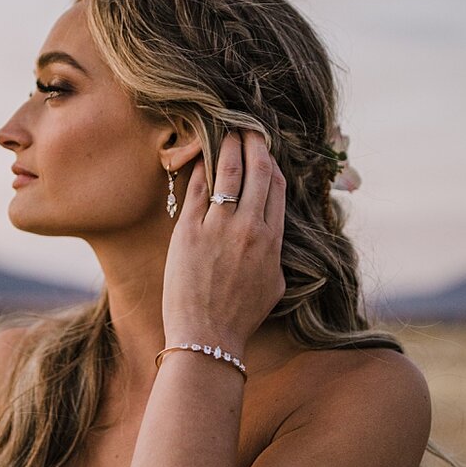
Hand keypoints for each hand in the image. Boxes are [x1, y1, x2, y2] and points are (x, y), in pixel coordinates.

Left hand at [162, 129, 286, 356]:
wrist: (207, 337)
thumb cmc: (240, 317)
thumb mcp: (274, 285)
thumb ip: (275, 253)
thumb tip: (271, 234)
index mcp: (272, 240)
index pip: (276, 187)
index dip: (272, 163)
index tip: (265, 152)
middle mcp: (249, 228)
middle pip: (257, 171)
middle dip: (254, 144)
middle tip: (248, 129)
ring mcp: (218, 227)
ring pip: (228, 171)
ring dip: (228, 145)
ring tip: (225, 131)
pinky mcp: (188, 231)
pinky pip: (197, 188)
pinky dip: (200, 167)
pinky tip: (199, 155)